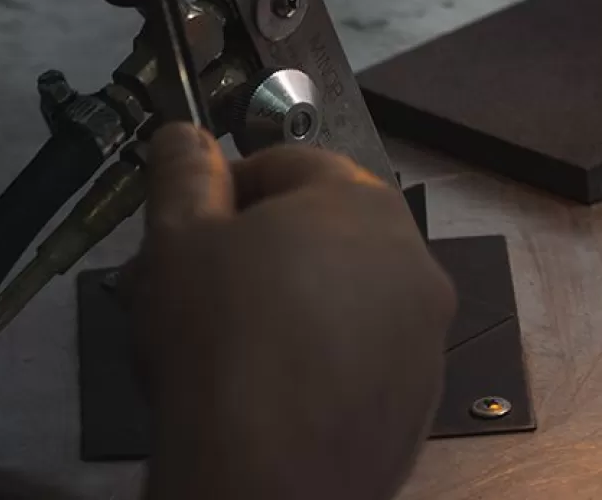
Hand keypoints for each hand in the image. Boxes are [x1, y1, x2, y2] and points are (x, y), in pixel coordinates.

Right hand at [135, 127, 454, 499]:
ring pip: (352, 295)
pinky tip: (276, 391)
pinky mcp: (420, 397)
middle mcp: (410, 257)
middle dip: (267, 246)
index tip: (194, 223)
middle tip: (208, 286)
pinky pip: (367, 358)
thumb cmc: (221, 345)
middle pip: (328, 228)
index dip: (231, 188)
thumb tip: (185, 137)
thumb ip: (184, 174)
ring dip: (302, 303)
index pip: (290, 164)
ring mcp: (424, 331)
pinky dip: (328, 363)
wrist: (263, 482)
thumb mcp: (178, 240)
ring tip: (238, 345)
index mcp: (360, 201)